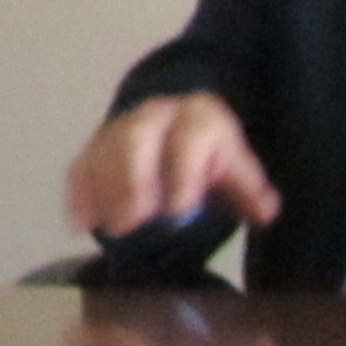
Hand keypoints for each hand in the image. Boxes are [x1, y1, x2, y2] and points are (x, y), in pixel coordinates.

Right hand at [65, 91, 281, 240]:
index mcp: (196, 117)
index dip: (184, 172)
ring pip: (104, 150)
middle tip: (132, 222)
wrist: (176, 123)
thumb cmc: (209, 154)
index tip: (180, 209)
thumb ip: (248, 189)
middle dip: (132, 180)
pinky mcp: (94, 148)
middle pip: (137, 138)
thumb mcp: (234, 166)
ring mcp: (120, 129)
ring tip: (107, 229)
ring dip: (103, 191)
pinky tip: (80, 224)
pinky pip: (81, 165)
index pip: (190, 138)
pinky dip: (78, 194)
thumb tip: (266, 210)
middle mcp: (154, 116)